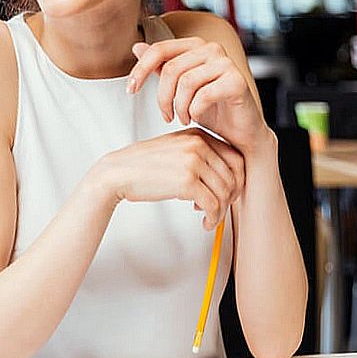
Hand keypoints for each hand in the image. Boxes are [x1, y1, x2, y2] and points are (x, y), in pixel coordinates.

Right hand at [94, 128, 244, 230]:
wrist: (118, 173)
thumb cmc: (143, 166)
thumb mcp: (175, 150)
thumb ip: (199, 156)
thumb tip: (225, 177)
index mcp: (197, 135)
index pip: (235, 157)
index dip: (238, 179)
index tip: (230, 193)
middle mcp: (198, 145)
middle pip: (233, 176)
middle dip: (230, 197)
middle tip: (220, 209)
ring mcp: (193, 162)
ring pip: (224, 192)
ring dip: (220, 211)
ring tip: (209, 218)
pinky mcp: (187, 181)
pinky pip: (212, 204)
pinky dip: (212, 217)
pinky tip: (205, 222)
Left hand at [127, 37, 268, 155]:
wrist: (240, 132)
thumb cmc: (212, 109)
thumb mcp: (179, 88)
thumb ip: (161, 67)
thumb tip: (137, 47)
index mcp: (196, 45)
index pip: (159, 49)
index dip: (140, 70)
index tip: (130, 90)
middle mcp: (212, 49)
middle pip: (171, 69)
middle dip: (162, 97)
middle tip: (166, 116)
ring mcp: (226, 63)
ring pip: (186, 82)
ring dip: (179, 107)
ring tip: (183, 118)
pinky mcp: (237, 81)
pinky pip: (203, 95)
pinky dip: (195, 111)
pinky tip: (197, 118)